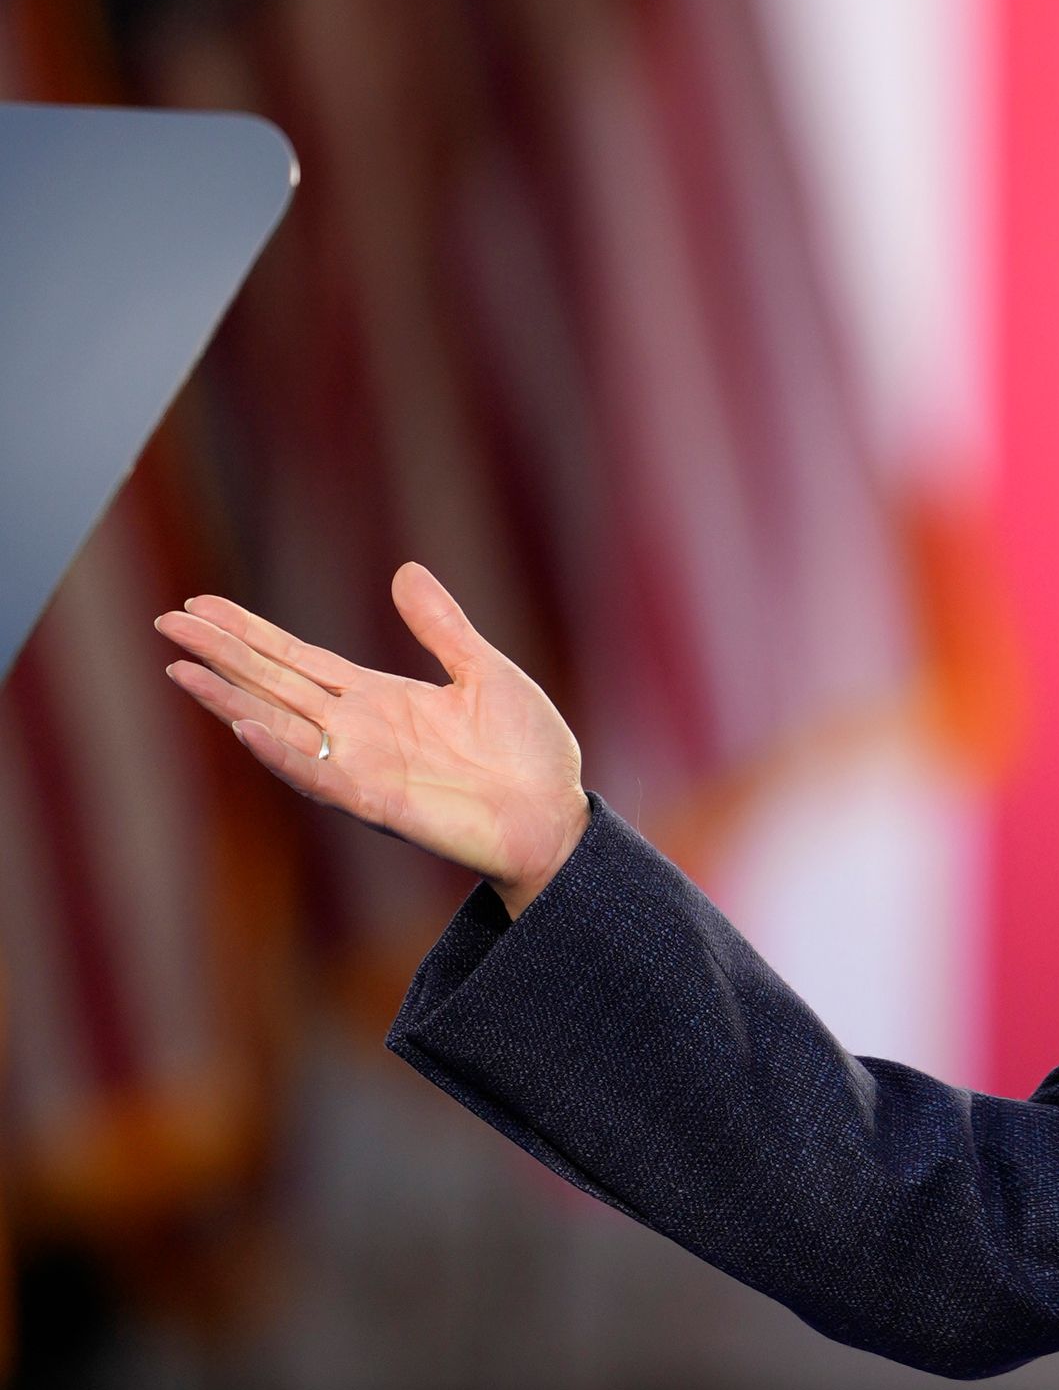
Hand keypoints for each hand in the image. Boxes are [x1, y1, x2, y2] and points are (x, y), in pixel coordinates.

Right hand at [158, 563, 589, 916]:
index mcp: (380, 700)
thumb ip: (442, 628)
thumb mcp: (487, 673)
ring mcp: (363, 766)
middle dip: (222, 654)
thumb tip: (407, 572)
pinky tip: (244, 727)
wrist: (558, 817)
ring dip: (230, 699)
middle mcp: (359, 731)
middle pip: (274, 684)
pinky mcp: (379, 802)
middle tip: (168, 622)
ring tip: (181, 669)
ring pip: (280, 727)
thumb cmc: (529, 754)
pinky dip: (282, 754)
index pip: (298, 659)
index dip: (251, 633)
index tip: (201, 606)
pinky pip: (319, 776)